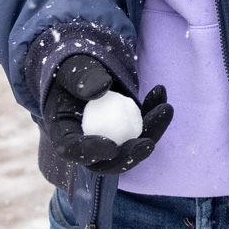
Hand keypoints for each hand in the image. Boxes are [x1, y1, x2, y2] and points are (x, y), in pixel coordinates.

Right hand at [42, 54, 172, 174]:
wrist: (84, 67)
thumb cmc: (71, 68)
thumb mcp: (72, 68)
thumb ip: (82, 77)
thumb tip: (101, 87)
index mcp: (63, 132)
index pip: (73, 150)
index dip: (92, 152)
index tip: (112, 147)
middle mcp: (86, 143)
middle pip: (106, 161)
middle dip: (130, 156)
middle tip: (148, 143)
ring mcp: (108, 139)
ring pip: (131, 147)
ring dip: (151, 132)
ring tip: (166, 108)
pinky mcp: (125, 130)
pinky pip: (142, 129)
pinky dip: (153, 114)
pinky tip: (160, 92)